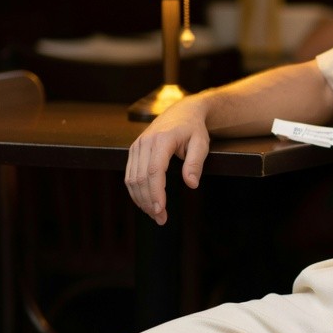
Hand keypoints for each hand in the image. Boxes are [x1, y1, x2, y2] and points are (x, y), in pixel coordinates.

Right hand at [125, 98, 210, 224]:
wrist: (182, 112)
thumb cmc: (193, 129)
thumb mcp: (201, 144)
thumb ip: (196, 163)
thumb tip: (192, 184)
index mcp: (162, 139)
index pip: (155, 170)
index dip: (156, 192)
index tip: (161, 210)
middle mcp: (145, 142)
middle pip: (141, 178)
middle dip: (149, 201)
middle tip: (161, 219)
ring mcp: (137, 146)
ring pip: (132, 179)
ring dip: (141, 200)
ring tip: (155, 215)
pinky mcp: (134, 151)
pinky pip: (130, 175)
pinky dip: (136, 192)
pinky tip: (146, 203)